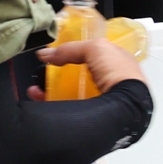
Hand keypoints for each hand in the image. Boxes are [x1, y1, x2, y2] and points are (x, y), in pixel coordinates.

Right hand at [27, 36, 144, 99]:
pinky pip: (66, 110)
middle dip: (57, 77)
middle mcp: (108, 82)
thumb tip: (46, 53)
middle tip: (42, 76)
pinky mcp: (91, 116)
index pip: (90, 57)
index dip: (73, 55)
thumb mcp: (95, 48)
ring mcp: (100, 101)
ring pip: (69, 95)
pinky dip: (52, 105)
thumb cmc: (120, 74)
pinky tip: (41, 99)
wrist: (126, 106)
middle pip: (76, 77)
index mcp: (115, 64)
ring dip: (50, 92)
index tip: (55, 57)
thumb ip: (70, 48)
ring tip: (36, 90)